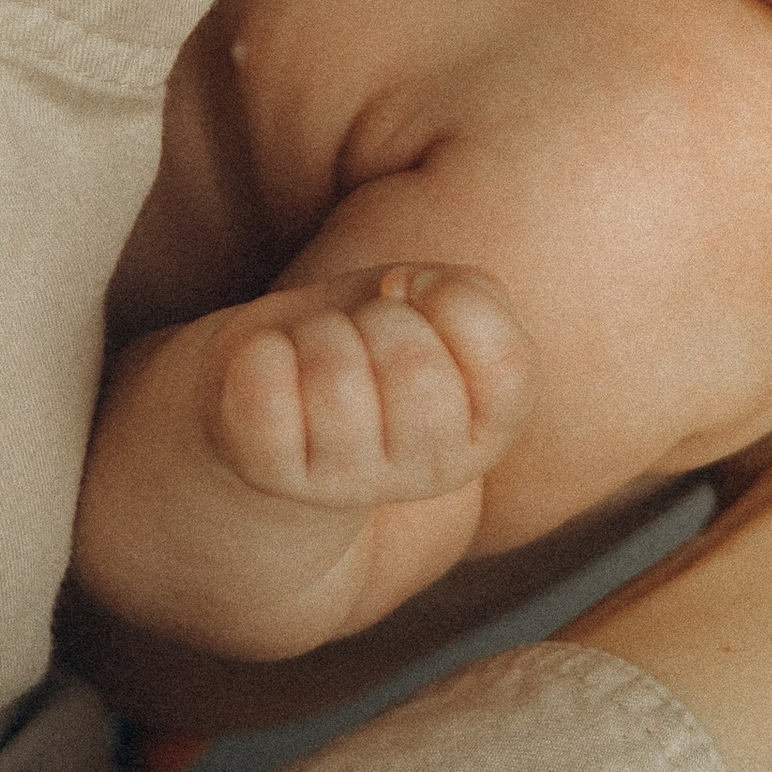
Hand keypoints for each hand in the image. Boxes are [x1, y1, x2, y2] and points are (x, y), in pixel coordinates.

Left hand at [209, 263, 530, 509]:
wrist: (285, 402)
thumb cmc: (375, 341)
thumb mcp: (441, 308)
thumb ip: (468, 291)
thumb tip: (403, 288)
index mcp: (485, 435)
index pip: (507, 364)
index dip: (454, 301)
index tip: (415, 298)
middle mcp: (427, 474)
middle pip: (414, 364)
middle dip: (378, 317)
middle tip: (360, 334)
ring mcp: (346, 483)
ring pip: (336, 373)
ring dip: (318, 332)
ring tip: (316, 352)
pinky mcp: (270, 472)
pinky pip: (267, 387)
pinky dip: (264, 351)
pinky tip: (275, 369)